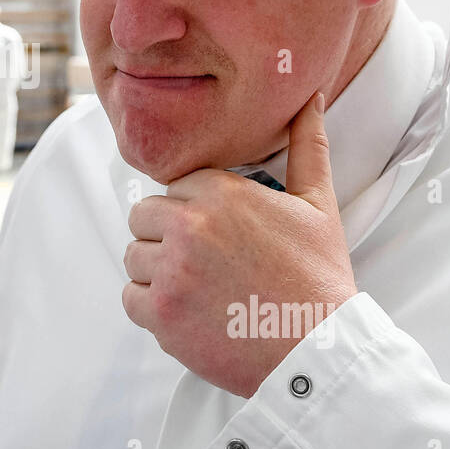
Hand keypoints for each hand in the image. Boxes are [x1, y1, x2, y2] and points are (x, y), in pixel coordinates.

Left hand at [122, 91, 355, 397]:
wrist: (320, 350)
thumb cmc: (319, 278)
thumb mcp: (319, 204)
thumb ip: (307, 145)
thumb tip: (309, 98)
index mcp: (220, 192)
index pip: (173, 186)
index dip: (191, 211)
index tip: (216, 236)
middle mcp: (188, 225)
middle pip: (143, 217)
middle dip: (165, 237)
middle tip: (202, 264)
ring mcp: (170, 270)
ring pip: (132, 257)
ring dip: (156, 273)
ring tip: (198, 290)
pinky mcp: (160, 313)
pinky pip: (129, 298)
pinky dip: (150, 308)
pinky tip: (187, 313)